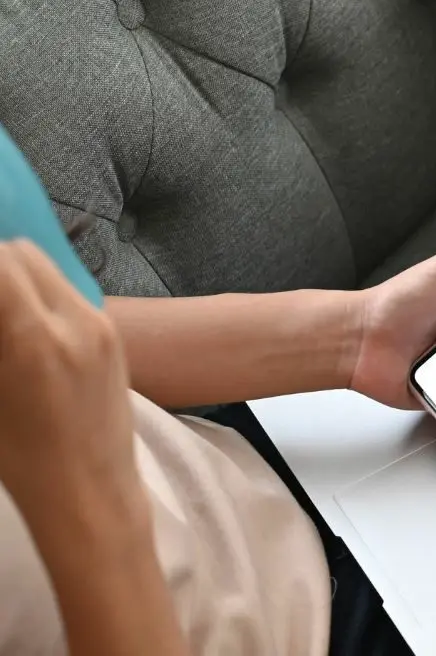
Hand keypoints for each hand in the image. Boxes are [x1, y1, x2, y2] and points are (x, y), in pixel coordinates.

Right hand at [0, 240, 140, 519]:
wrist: (91, 491)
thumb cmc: (21, 458)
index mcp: (35, 337)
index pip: (0, 262)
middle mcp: (77, 320)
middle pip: (23, 254)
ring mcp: (102, 325)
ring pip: (49, 268)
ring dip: (16, 277)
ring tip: (3, 318)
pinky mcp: (114, 336)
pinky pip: (70, 293)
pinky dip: (40, 296)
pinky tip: (24, 330)